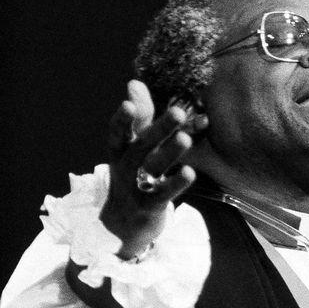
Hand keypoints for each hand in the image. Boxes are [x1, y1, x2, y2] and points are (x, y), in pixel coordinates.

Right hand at [100, 80, 200, 258]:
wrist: (122, 225)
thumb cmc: (133, 175)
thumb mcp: (133, 146)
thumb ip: (140, 117)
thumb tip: (135, 82)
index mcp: (120, 150)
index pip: (118, 132)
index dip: (123, 119)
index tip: (128, 103)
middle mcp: (125, 167)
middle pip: (141, 145)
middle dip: (159, 128)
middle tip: (179, 111)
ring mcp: (136, 187)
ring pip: (153, 168)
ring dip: (170, 153)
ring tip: (186, 140)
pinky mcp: (149, 206)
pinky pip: (163, 194)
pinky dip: (176, 183)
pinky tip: (190, 173)